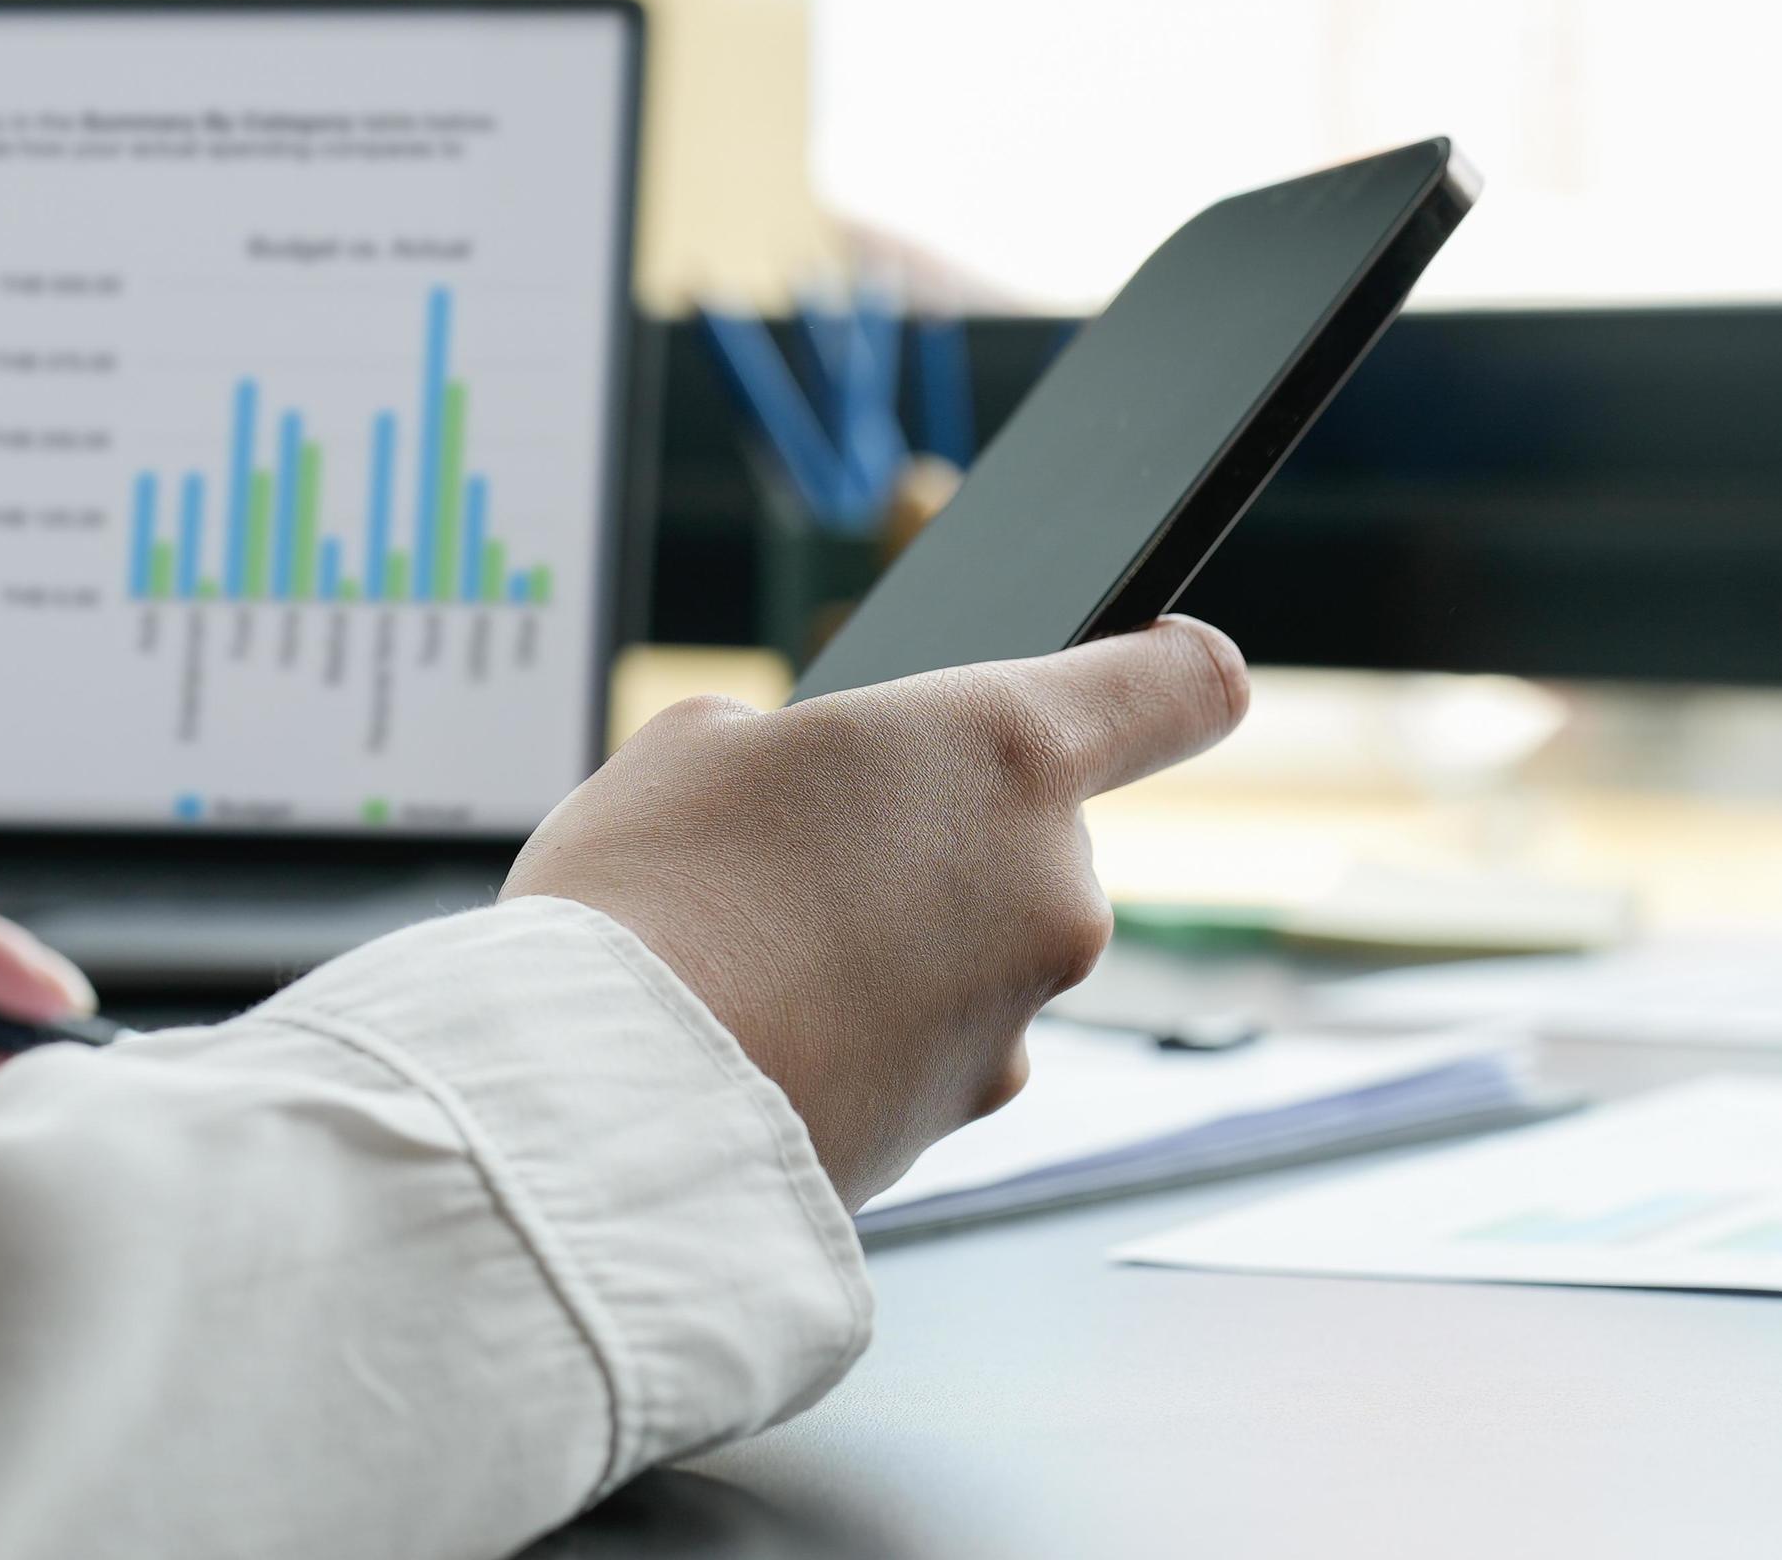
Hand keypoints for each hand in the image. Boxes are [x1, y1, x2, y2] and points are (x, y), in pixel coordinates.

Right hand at [504, 617, 1251, 1204]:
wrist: (603, 1109)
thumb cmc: (650, 897)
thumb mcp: (699, 744)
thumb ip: (806, 746)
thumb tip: (820, 802)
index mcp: (1010, 752)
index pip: (1177, 687)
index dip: (1167, 669)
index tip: (1152, 665)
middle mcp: (1054, 887)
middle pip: (1033, 834)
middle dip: (937, 837)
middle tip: (805, 853)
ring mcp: (1019, 1016)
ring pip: (977, 947)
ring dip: (897, 944)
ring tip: (757, 954)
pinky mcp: (963, 1116)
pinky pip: (929, 1042)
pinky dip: (867, 1032)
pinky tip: (765, 1029)